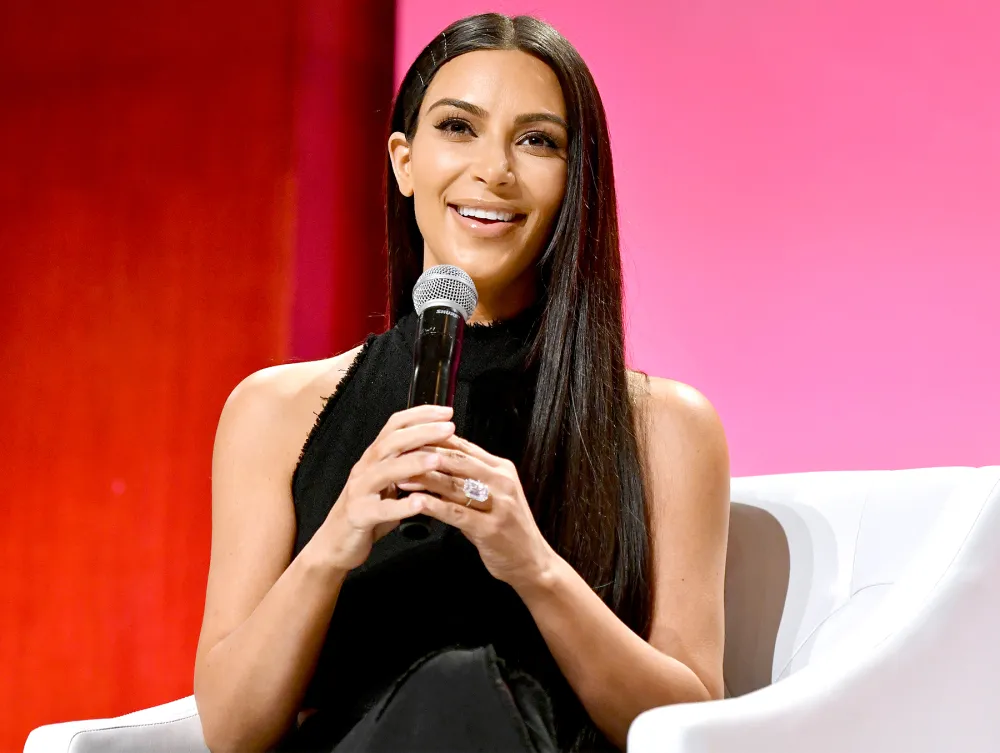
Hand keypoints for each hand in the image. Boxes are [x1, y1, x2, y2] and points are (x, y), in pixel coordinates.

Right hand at [319, 404, 454, 570]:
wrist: (334, 543)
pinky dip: (400, 506)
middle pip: (392, 442)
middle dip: (422, 432)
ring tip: (438, 459)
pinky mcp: (359, 516)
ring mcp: (360, 491)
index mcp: (374, 458)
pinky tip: (419, 503)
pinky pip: (380, 510)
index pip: (395, 426)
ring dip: (413, 463)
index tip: (447, 412)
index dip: (420, 415)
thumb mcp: (387, 483)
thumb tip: (438, 447)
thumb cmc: (367, 511)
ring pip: (385, 471)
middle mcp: (365, 469)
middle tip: (450, 428)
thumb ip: (406, 465)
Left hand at [396, 434, 557, 591]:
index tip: (409, 441)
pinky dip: (434, 506)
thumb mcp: (491, 497)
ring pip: (455, 484)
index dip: (434, 441)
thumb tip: (434, 465)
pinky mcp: (491, 528)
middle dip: (426, 456)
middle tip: (398, 455)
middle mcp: (502, 482)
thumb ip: (467, 480)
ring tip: (400, 478)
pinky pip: (457, 513)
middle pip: (458, 460)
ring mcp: (498, 504)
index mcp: (501, 469)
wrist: (532, 563)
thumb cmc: (507, 530)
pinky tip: (416, 503)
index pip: (463, 446)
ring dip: (425, 480)